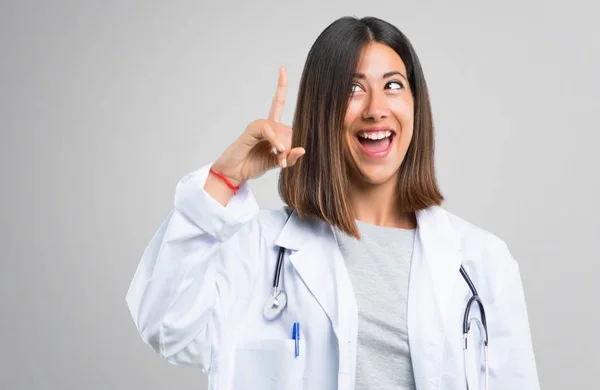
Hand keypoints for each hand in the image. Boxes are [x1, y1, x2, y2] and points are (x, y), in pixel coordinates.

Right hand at [211, 67, 305, 185]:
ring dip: (283, 147)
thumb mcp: (275, 163)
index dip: (281, 87)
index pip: (277, 103)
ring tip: (278, 161)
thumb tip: (302, 149)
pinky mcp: (251, 129)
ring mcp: (257, 126)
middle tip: (282, 161)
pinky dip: (275, 140)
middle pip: (288, 128)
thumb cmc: (251, 165)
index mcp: (271, 129)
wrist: (234, 173)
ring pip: (281, 130)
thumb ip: (288, 157)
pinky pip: (269, 129)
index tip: (282, 69)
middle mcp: (265, 124)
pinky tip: (277, 150)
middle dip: (289, 146)